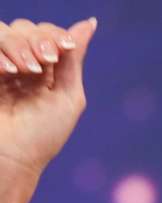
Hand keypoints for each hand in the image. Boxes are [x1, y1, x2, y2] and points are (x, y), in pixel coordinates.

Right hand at [0, 17, 96, 177]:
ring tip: (23, 72)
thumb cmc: (42, 135)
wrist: (10, 158)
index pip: (49, 33)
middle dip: (38, 40)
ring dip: (18, 46)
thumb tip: (89, 22)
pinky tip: (7, 72)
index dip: (55, 36)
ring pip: (4, 30)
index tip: (60, 52)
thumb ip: (73, 60)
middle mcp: (20, 63)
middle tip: (41, 65)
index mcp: (45, 70)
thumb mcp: (67, 97)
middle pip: (26, 27)